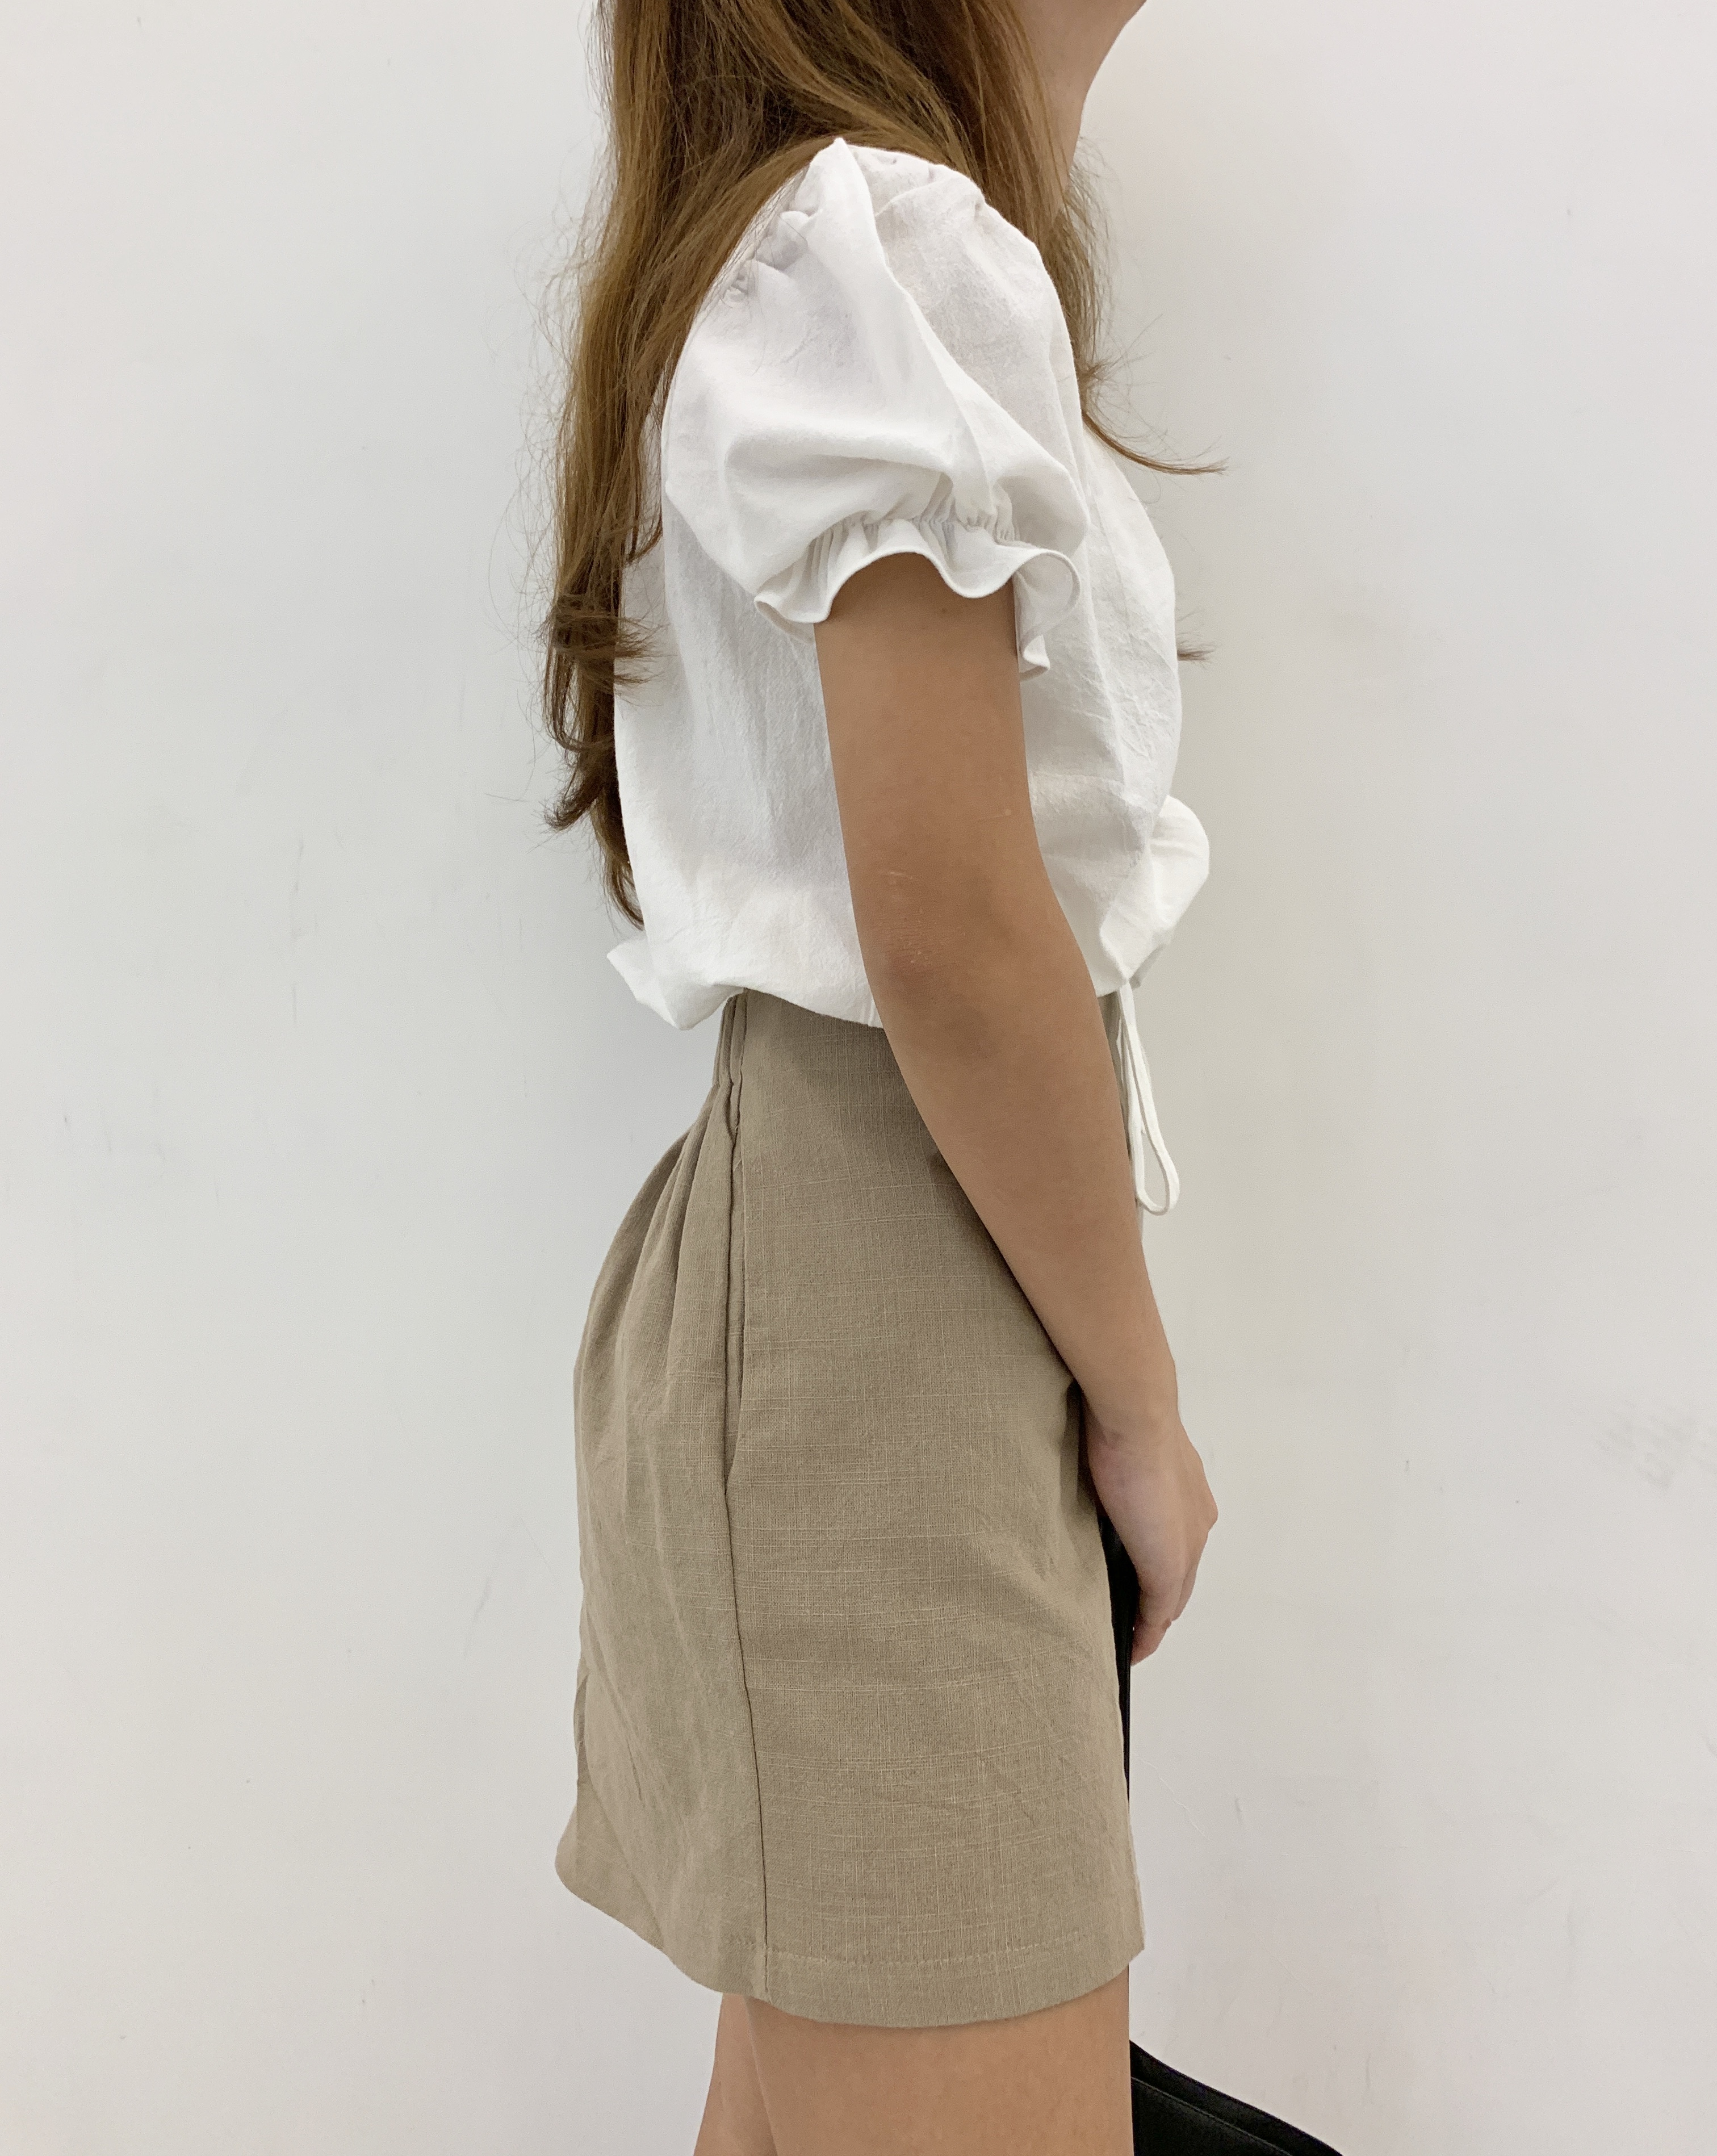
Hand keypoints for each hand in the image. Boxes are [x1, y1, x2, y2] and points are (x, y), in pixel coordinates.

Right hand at [1085, 1403, 1216, 1661]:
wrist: (1135, 1417)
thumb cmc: (1122, 1419)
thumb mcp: (1121, 1450)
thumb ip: (1120, 1472)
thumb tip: (1100, 1480)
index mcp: (1190, 1496)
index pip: (1177, 1546)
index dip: (1160, 1569)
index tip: (1136, 1584)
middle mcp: (1197, 1522)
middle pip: (1179, 1578)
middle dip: (1158, 1603)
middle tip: (1129, 1621)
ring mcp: (1186, 1546)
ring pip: (1171, 1597)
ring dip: (1151, 1620)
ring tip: (1127, 1638)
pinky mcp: (1167, 1565)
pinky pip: (1159, 1614)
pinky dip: (1146, 1635)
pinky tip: (1131, 1648)